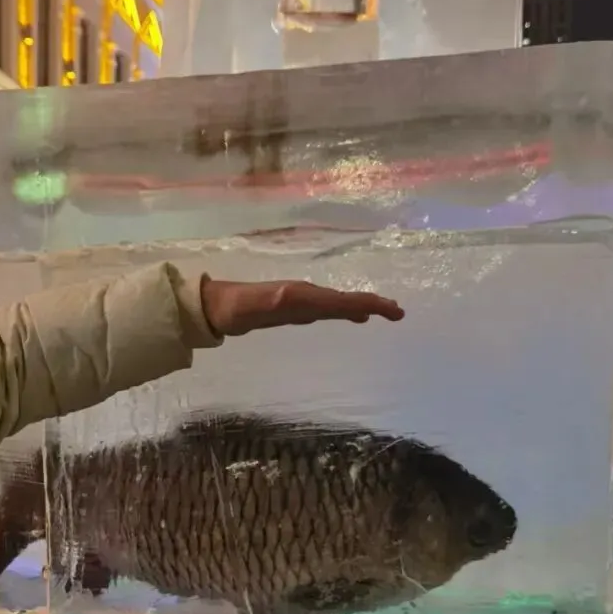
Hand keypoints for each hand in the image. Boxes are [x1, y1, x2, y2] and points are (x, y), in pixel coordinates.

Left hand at [201, 276, 403, 337]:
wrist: (214, 305)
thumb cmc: (234, 308)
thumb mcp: (253, 306)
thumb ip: (272, 302)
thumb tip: (293, 296)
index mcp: (302, 295)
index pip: (341, 300)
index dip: (369, 304)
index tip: (394, 311)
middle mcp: (305, 295)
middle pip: (344, 300)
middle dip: (372, 304)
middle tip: (398, 313)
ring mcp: (299, 302)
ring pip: (337, 304)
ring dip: (360, 307)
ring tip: (381, 314)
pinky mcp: (293, 311)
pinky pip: (326, 310)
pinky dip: (344, 312)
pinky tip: (351, 318)